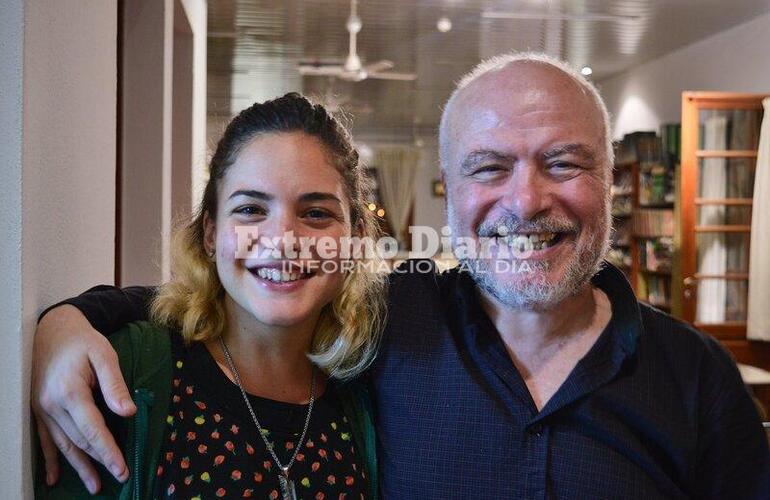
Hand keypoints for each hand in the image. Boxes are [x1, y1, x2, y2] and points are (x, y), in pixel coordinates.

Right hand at [32, 305, 135, 492]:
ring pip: (62, 444)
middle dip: (99, 460)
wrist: (52, 329)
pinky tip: (54, 478)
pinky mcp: (38, 410)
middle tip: (119, 476)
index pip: (93, 429)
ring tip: (94, 485)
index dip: (108, 451)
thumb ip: (115, 384)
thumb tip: (129, 412)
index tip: (122, 468)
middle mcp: (52, 405)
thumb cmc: (82, 341)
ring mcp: (41, 409)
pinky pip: (45, 439)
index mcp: (71, 392)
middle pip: (79, 440)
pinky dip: (50, 459)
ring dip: (78, 466)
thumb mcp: (104, 354)